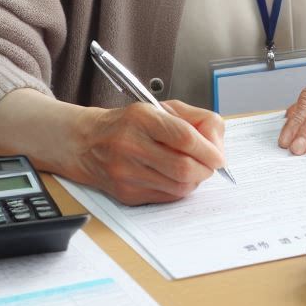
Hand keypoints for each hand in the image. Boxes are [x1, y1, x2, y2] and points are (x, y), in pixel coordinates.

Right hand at [70, 99, 225, 205]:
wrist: (87, 143)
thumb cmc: (128, 123)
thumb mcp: (160, 108)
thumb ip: (194, 119)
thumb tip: (217, 143)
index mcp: (141, 118)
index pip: (184, 137)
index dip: (208, 149)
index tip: (219, 155)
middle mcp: (131, 146)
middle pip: (184, 167)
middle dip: (206, 168)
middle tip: (210, 163)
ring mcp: (127, 174)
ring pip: (178, 186)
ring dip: (195, 180)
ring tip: (193, 167)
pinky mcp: (127, 194)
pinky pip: (167, 197)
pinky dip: (179, 188)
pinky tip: (175, 176)